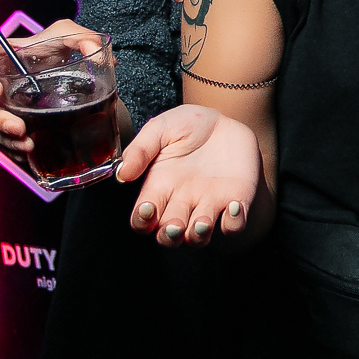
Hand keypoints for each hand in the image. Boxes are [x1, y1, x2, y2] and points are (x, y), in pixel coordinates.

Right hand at [0, 19, 104, 155]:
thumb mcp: (70, 36)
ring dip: (4, 138)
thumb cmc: (58, 48)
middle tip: (18, 128)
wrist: (66, 72)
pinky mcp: (4, 120)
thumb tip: (96, 53)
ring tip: (28, 146)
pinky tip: (27, 154)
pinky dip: (10, 147)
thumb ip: (84, 38)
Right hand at [118, 105, 261, 246]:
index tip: (147, 208)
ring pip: (199, 237)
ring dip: (198, 235)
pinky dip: (234, 223)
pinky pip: (234, 225)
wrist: (226, 121)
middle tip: (173, 226)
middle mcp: (181, 203)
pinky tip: (234, 207)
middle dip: (169, 235)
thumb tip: (122, 173)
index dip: (142, 221)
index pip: (143, 219)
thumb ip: (141, 148)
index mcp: (159, 188)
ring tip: (202, 223)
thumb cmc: (189, 126)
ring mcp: (208, 205)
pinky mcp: (236, 201)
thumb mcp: (161, 128)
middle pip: (168, 235)